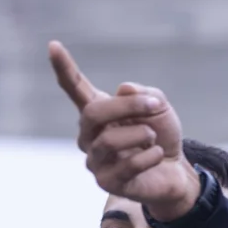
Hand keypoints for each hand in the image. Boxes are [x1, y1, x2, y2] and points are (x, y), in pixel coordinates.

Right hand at [48, 42, 199, 218]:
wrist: (174, 171)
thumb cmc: (161, 135)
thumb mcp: (159, 107)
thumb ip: (143, 94)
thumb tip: (123, 90)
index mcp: (98, 111)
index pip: (75, 89)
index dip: (64, 68)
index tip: (52, 45)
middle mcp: (89, 136)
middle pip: (94, 114)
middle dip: (128, 107)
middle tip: (155, 105)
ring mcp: (95, 160)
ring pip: (109, 141)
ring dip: (141, 134)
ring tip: (153, 138)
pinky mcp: (107, 183)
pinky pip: (127, 165)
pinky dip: (150, 156)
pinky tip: (157, 155)